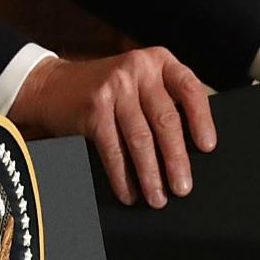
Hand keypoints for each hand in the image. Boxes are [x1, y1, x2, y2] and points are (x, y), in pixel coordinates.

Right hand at [7, 48, 215, 208]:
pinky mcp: (94, 107)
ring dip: (151, 174)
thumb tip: (191, 151)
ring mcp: (114, 87)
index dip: (201, 119)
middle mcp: (138, 69)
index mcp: (158, 61)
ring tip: (158, 198)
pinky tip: (129, 192)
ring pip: (141, 138)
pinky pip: (114, 148)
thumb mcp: (139, 83)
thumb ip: (163, 101)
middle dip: (176, 159)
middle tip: (182, 188)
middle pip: (165, 120)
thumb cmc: (105, 91)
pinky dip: (122, 175)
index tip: (207, 147)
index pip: (189, 89)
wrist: (51, 85)